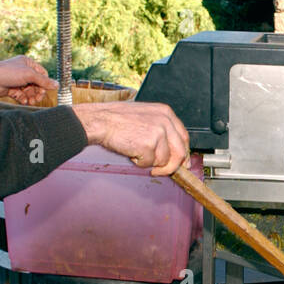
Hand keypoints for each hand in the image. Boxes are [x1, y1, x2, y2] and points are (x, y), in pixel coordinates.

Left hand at [0, 55, 56, 104]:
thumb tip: (57, 85)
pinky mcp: (12, 89)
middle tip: (37, 99)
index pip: (42, 74)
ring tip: (30, 102)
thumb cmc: (8, 72)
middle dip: (38, 92)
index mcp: (28, 64)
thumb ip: (43, 81)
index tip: (44, 90)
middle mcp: (23, 72)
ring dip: (32, 97)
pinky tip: (24, 101)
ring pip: (30, 91)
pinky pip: (22, 96)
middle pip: (37, 84)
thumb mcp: (29, 75)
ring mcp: (18, 81)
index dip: (45, 83)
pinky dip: (24, 99)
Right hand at [75, 101, 189, 176]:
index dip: (183, 153)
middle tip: (160, 171)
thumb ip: (161, 129)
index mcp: (166, 112)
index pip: (183, 137)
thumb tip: (170, 150)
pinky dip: (139, 162)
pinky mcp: (149, 145)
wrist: (100, 120)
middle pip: (180, 152)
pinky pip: (149, 164)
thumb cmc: (117, 119)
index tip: (182, 163)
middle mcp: (165, 121)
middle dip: (171, 166)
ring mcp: (158, 133)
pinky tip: (130, 151)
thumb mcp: (145, 116)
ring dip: (150, 162)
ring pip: (164, 160)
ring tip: (135, 150)